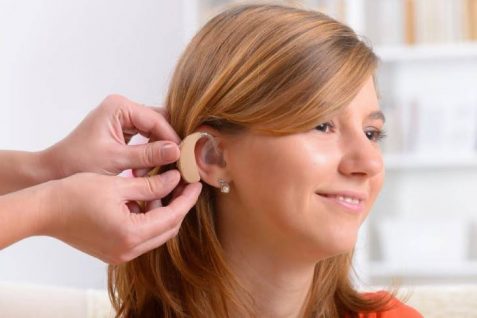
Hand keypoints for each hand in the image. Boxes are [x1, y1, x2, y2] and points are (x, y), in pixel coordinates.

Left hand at [42, 94, 179, 177]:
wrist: (54, 172)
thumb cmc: (77, 163)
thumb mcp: (116, 160)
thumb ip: (148, 155)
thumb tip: (177, 151)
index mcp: (119, 107)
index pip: (157, 119)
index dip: (171, 139)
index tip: (182, 158)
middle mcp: (122, 108)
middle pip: (159, 123)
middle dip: (165, 145)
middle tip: (174, 165)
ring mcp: (122, 119)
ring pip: (154, 132)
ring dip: (156, 152)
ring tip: (151, 172)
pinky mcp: (122, 132)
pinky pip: (145, 140)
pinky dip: (147, 156)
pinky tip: (143, 172)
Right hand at [44, 170, 201, 263]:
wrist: (44, 211)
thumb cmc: (75, 194)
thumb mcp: (118, 184)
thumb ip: (152, 185)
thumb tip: (176, 180)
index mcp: (131, 234)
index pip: (172, 217)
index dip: (187, 199)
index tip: (196, 183)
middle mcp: (128, 250)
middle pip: (167, 229)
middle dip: (179, 206)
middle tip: (185, 184)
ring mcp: (120, 254)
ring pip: (156, 234)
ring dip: (164, 212)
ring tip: (167, 187)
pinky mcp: (113, 251)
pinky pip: (141, 236)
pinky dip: (149, 219)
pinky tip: (149, 199)